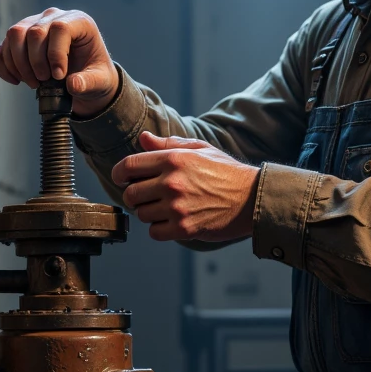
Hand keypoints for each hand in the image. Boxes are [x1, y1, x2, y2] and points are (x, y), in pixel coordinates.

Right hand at [0, 8, 117, 117]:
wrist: (84, 78)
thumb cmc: (95, 74)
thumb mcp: (101, 81)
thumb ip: (89, 82)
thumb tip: (73, 84)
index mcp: (78, 21)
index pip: (60, 28)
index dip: (56, 53)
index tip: (59, 75)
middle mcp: (54, 17)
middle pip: (34, 32)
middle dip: (35, 62)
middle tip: (44, 81)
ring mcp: (34, 24)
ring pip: (14, 35)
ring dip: (18, 64)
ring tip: (33, 83)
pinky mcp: (19, 38)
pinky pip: (2, 48)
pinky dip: (4, 66)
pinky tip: (16, 81)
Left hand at [111, 132, 260, 243]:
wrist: (252, 198)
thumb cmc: (226, 172)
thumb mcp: (199, 149)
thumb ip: (168, 144)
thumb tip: (143, 138)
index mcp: (173, 159)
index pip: (128, 166)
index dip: (119, 174)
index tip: (121, 179)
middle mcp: (171, 182)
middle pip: (130, 194)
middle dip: (135, 195)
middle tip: (149, 196)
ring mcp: (177, 207)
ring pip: (141, 214)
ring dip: (149, 213)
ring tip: (166, 208)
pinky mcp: (183, 228)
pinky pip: (154, 232)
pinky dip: (159, 229)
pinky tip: (172, 221)